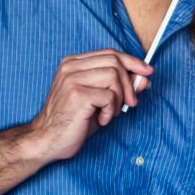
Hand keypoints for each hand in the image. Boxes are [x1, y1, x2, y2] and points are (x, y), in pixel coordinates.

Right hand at [26, 49, 151, 161]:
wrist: (47, 141)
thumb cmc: (73, 122)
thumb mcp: (101, 102)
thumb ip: (121, 88)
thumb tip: (144, 78)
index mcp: (73, 64)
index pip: (110, 53)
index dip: (132, 61)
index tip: (147, 71)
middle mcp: (71, 67)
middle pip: (114, 61)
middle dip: (129, 83)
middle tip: (130, 104)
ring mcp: (72, 79)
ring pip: (114, 75)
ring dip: (120, 98)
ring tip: (110, 113)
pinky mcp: (76, 94)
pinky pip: (109, 96)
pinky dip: (111, 110)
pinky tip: (101, 120)